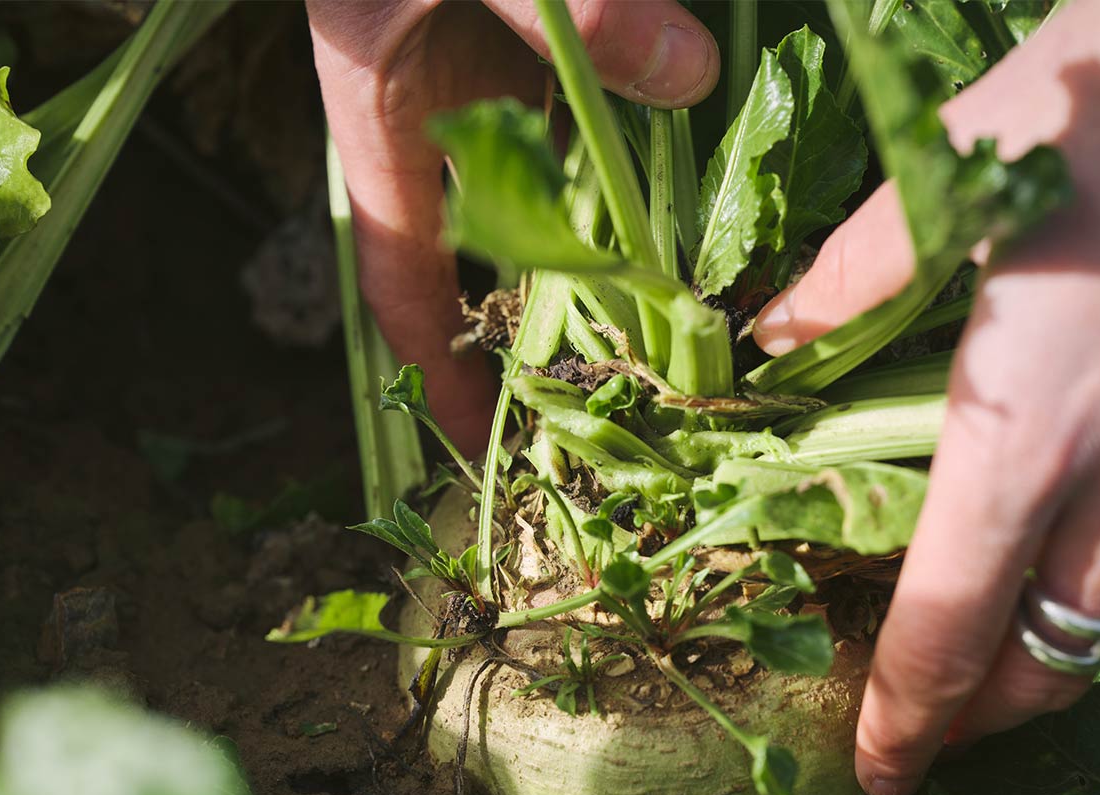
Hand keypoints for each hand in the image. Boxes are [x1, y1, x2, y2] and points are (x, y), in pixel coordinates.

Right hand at [308, 0, 719, 454]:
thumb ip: (570, 2)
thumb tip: (688, 76)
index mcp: (387, 120)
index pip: (405, 277)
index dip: (438, 370)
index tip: (478, 444)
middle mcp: (439, 113)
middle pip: (498, 250)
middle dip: (557, 320)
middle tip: (631, 388)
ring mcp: (490, 72)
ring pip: (561, 182)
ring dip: (619, 232)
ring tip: (690, 303)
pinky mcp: (536, 25)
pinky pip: (597, 106)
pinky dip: (644, 141)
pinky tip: (711, 157)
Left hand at [752, 0, 1099, 794]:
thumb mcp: (950, 180)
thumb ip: (847, 282)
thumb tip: (768, 338)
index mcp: (1022, 438)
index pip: (944, 630)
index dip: (904, 718)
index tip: (880, 772)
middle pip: (1049, 659)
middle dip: (988, 704)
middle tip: (949, 706)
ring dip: (1078, 631)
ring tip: (1042, 609)